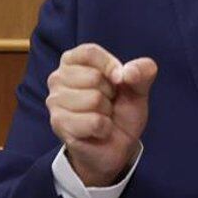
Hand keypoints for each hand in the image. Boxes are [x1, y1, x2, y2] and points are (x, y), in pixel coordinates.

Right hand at [46, 44, 155, 186]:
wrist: (117, 145)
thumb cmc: (122, 110)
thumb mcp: (138, 88)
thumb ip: (142, 72)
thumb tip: (128, 72)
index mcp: (74, 61)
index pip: (89, 52)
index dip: (111, 66)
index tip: (120, 79)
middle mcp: (58, 78)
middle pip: (94, 77)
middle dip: (110, 93)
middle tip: (108, 103)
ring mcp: (54, 101)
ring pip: (93, 100)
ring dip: (106, 112)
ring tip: (102, 115)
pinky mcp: (58, 123)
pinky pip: (93, 121)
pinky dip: (104, 128)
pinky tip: (98, 130)